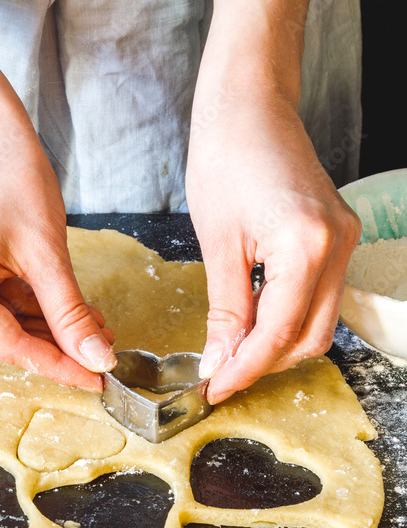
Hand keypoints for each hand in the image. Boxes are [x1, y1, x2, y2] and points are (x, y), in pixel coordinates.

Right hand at [0, 118, 115, 389]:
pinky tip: (68, 309)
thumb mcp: (46, 252)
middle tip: (101, 353)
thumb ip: (70, 312)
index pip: (8, 345)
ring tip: (93, 328)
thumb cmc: (7, 173)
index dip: (56, 365)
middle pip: (4, 335)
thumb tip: (95, 358)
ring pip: (4, 319)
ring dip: (48, 325)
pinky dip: (33, 304)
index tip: (95, 379)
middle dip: (56, 344)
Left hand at [186, 91, 360, 403]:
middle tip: (219, 374)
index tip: (214, 388)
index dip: (245, 368)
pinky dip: (288, 314)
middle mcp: (338, 247)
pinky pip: (320, 294)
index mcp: (306, 247)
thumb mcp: (218, 243)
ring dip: (278, 343)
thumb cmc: (225, 160)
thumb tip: (220, 359)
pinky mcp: (338, 235)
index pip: (279, 333)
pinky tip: (252, 319)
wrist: (248, 108)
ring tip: (231, 351)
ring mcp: (345, 240)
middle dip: (265, 363)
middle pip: (311, 336)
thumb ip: (226, 308)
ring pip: (320, 320)